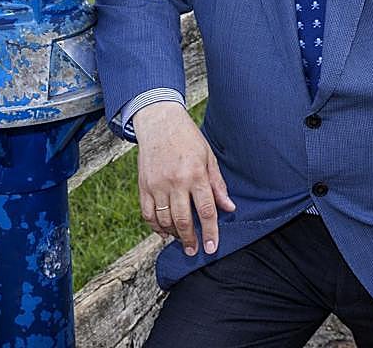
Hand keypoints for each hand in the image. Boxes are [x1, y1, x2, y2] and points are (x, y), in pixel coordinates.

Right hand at [132, 101, 235, 255]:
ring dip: (174, 234)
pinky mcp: (143, 185)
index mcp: (195, 174)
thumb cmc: (187, 138)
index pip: (205, 210)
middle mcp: (175, 181)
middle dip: (190, 240)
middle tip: (194, 251)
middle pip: (183, 220)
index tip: (211, 247)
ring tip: (182, 240)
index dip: (210, 232)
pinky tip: (163, 231)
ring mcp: (157, 184)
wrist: (159, 122)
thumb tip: (229, 208)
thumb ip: (217, 185)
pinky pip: (147, 213)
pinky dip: (155, 226)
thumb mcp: (208, 157)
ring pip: (164, 220)